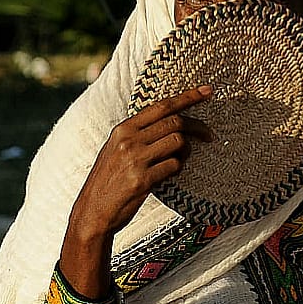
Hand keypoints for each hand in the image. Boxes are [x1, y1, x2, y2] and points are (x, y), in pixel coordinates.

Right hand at [60, 85, 211, 297]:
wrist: (92, 212)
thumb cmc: (108, 181)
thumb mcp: (116, 150)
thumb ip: (138, 135)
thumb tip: (172, 124)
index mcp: (123, 129)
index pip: (162, 105)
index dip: (188, 97)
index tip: (208, 91)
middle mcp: (128, 140)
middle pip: (175, 122)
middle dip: (198, 127)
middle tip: (209, 135)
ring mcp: (135, 159)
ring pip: (178, 142)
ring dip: (188, 151)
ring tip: (183, 159)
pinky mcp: (142, 180)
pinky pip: (174, 166)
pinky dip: (178, 168)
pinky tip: (171, 173)